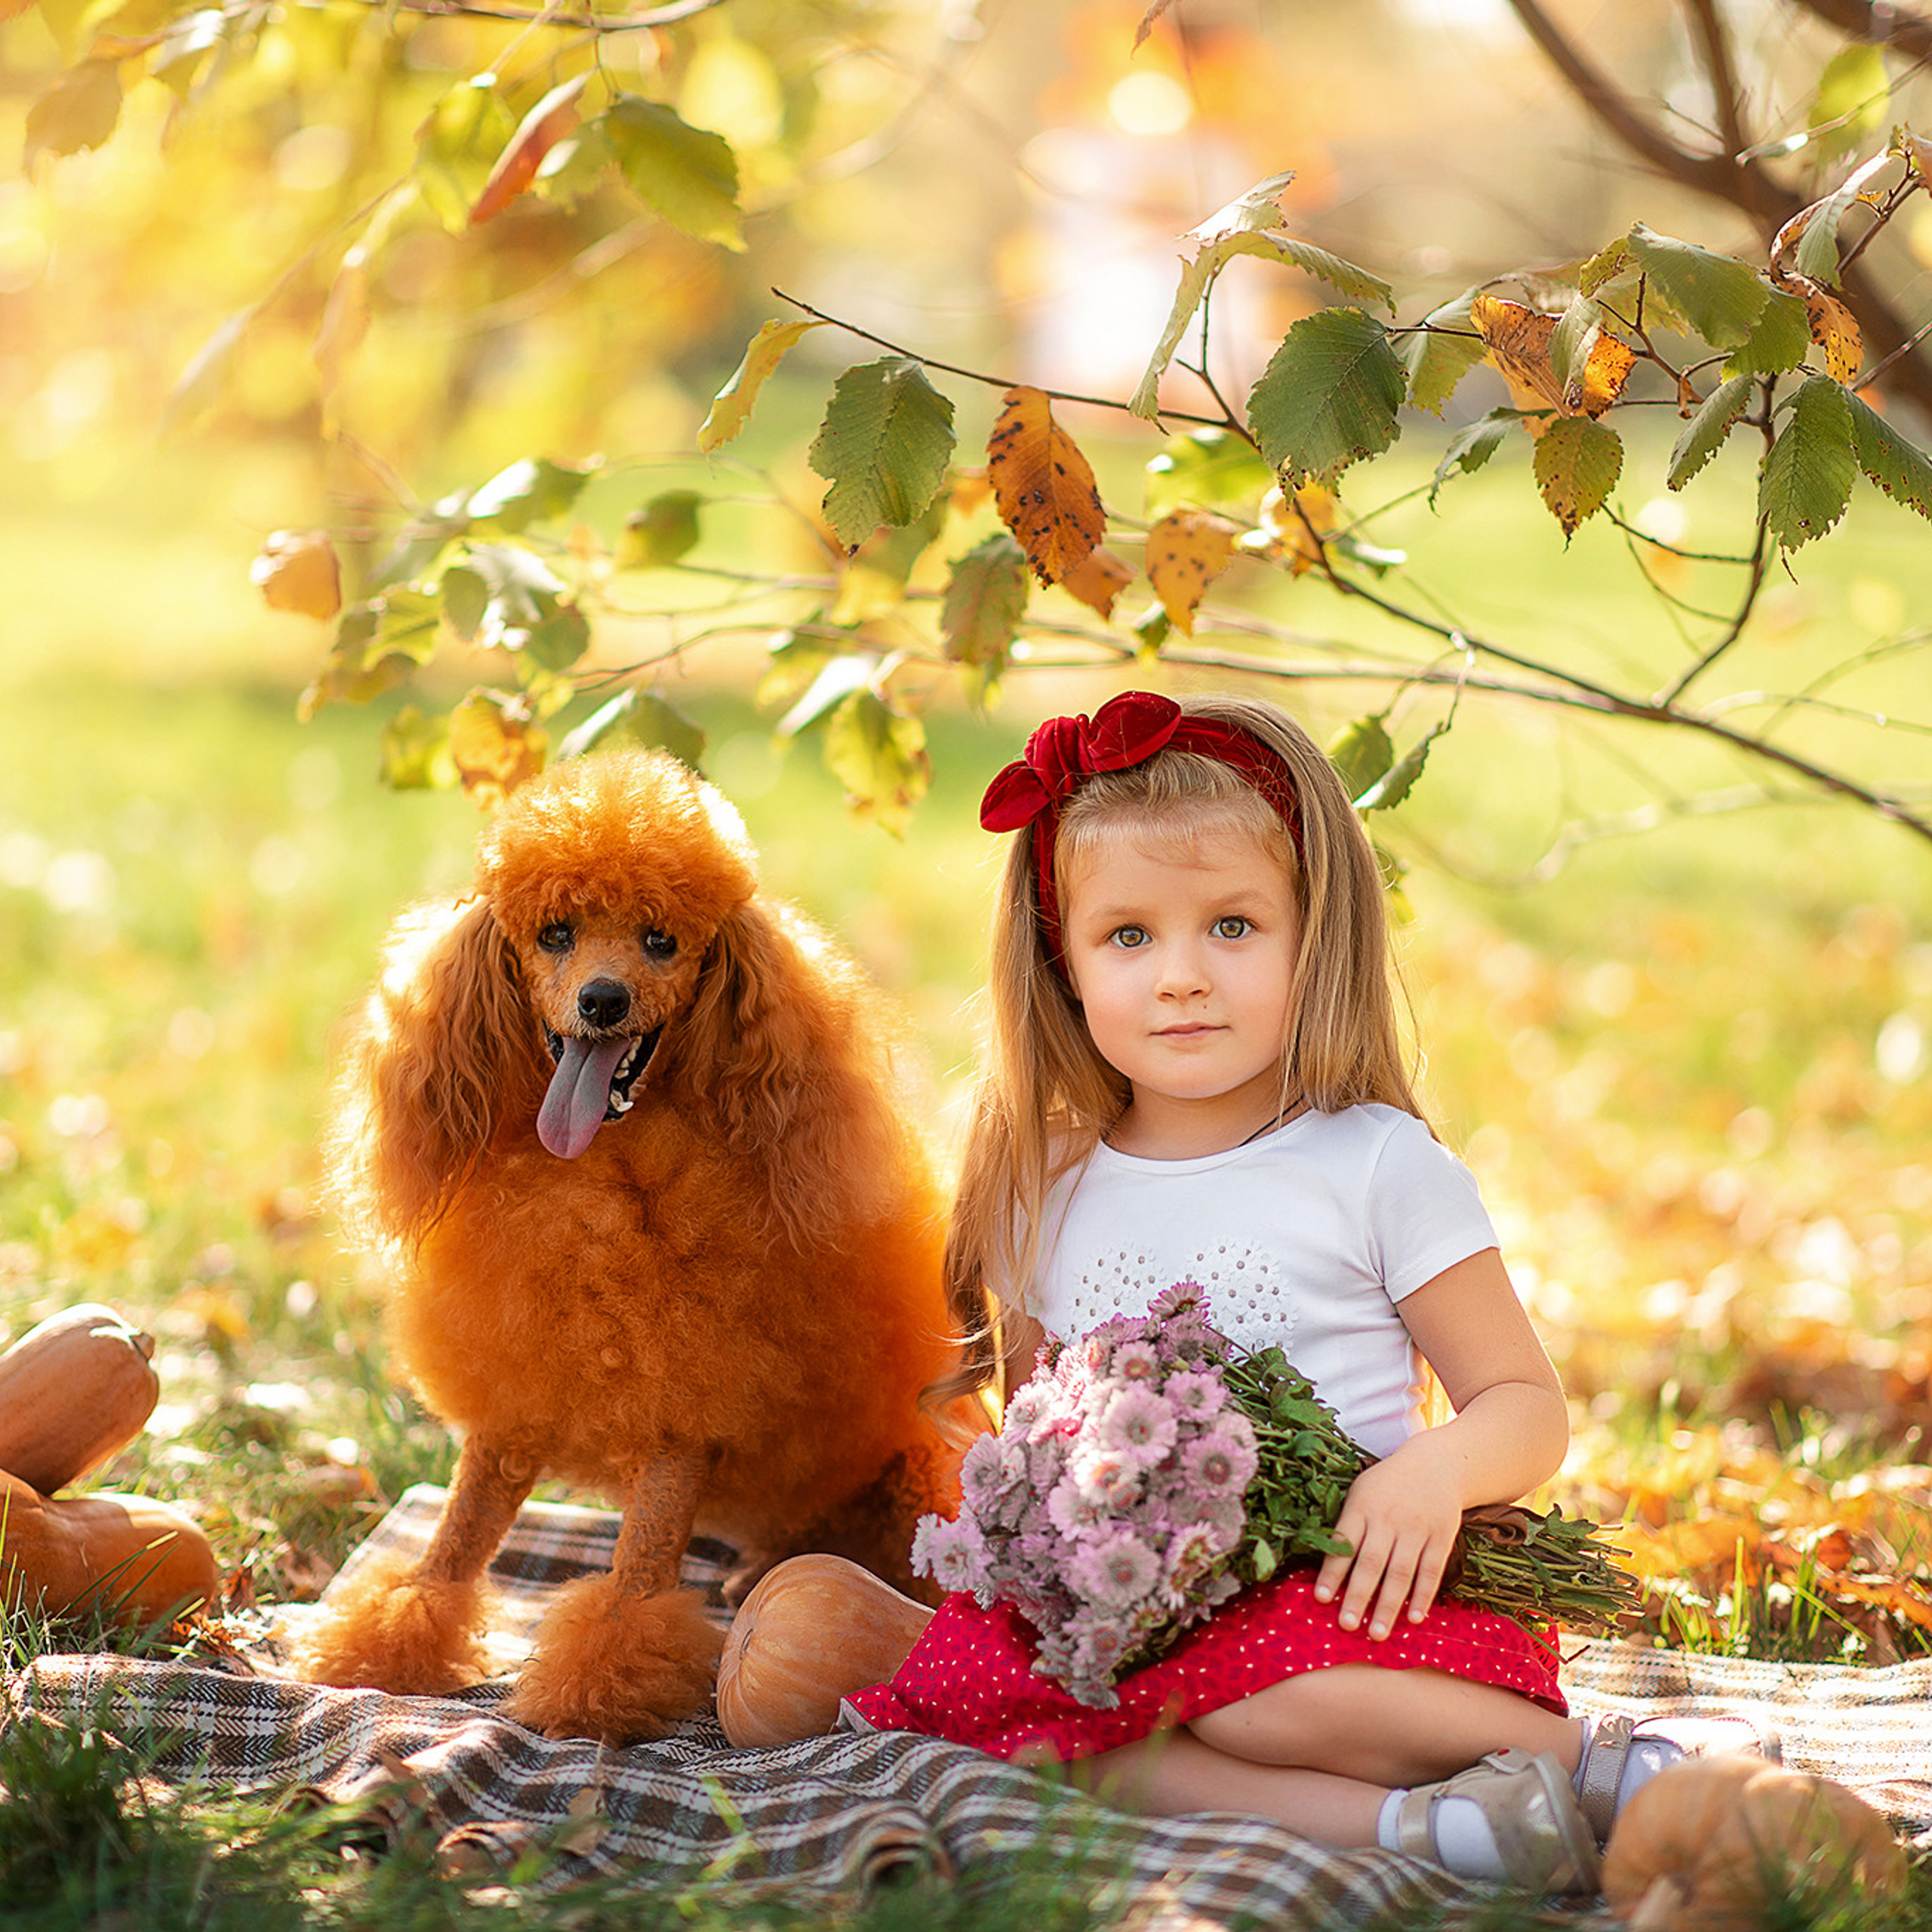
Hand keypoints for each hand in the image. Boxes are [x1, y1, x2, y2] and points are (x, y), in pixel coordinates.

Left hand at [1312, 1444, 1463, 1639]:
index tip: (1320, 1598)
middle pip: (1371, 1563)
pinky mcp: (1441, 1538)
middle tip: (1347, 1626)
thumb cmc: (1387, 1484)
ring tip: (1377, 1633)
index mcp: (1361, 1507)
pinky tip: (1413, 1618)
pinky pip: (1430, 1571)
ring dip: (1388, 1605)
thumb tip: (1326, 1567)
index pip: (1343, 1543)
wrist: (1436, 1464)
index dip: (1331, 1572)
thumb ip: (1347, 1526)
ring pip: (1400, 1572)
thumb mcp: (1360, 1492)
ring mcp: (1416, 1529)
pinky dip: (1422, 1596)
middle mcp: (1388, 1519)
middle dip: (1358, 1596)